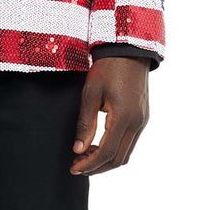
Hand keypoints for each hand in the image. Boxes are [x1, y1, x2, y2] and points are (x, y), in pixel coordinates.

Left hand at [70, 57, 149, 175]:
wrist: (128, 50)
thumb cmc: (107, 68)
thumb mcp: (90, 92)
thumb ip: (85, 123)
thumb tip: (78, 149)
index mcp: (124, 117)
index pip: (107, 152)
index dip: (90, 164)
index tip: (74, 167)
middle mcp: (137, 123)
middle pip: (118, 159)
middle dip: (97, 166)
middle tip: (77, 166)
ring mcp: (142, 121)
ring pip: (126, 153)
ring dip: (106, 160)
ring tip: (85, 157)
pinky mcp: (142, 117)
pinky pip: (130, 142)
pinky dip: (115, 149)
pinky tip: (99, 145)